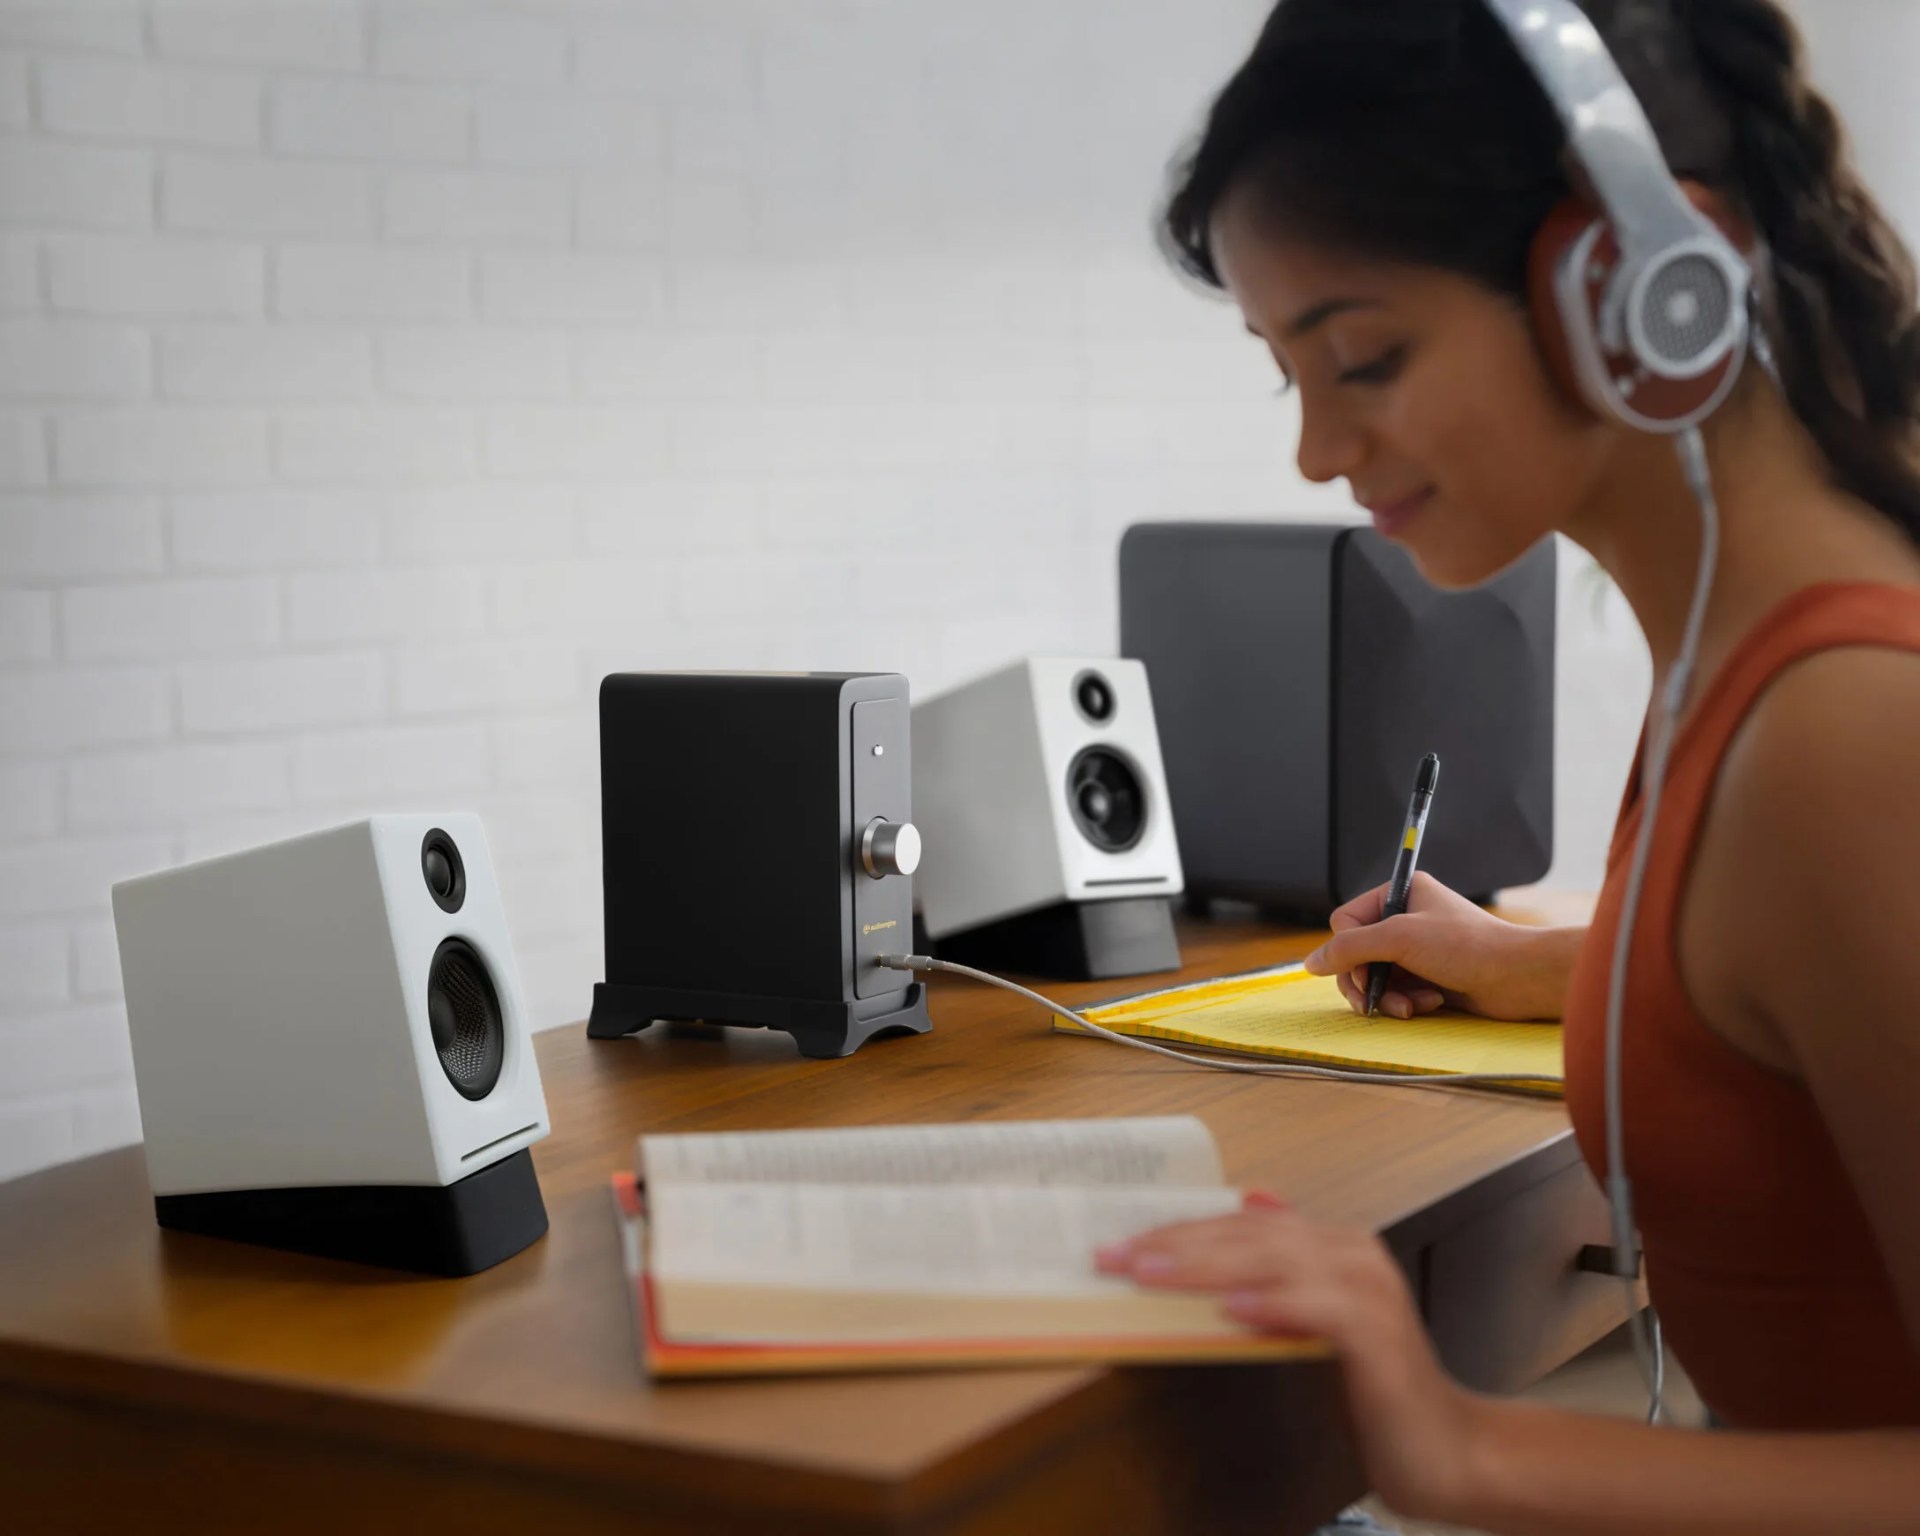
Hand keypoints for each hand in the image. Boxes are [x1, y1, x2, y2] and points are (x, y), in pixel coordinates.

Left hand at [1096, 1197, 1484, 1523]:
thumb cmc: (1372, 1395)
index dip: (1176, 1231)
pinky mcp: (1379, 1334)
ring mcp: (1368, 1290)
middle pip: (1248, 1236)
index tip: (1118, 1246)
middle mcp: (1351, 1255)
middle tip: (1116, 1257)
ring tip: (1152, 1273)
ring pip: (1274, 1260)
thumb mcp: (1309, 1331)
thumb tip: (1223, 1245)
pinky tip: (1232, 1310)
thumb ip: (1272, 1286)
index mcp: (1332, 1246)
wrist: (1448, 1452)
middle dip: (1175, 1244)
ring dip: (1207, 1265)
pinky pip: (1318, 1307)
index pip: (1239, 1225)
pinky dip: (1274, 1304)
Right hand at [1302, 873, 1575, 1020]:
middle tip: (1371, 1002)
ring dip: (1388, 995)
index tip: (1363, 967)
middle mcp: (1406, 918)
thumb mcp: (1399, 938)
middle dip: (1366, 980)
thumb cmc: (1467, 946)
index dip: (1349, 948)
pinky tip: (1429, 1004)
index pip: (1346, 921)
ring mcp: (1417, 950)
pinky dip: (1407, 1002)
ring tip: (1409, 1006)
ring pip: (1374, 977)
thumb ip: (1350, 948)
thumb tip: (1311, 962)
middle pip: (1356, 953)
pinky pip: (1396, 992)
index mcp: (1400, 893)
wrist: (1518, 978)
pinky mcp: (1428, 977)